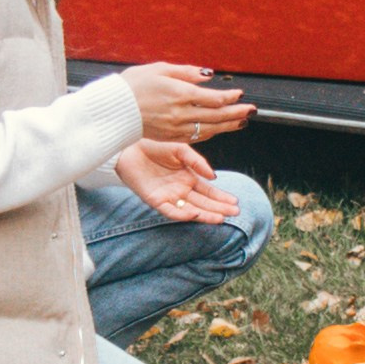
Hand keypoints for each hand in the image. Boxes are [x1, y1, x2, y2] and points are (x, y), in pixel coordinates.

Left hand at [116, 138, 241, 223]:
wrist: (129, 146)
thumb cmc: (154, 145)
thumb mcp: (180, 150)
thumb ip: (197, 161)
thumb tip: (214, 176)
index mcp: (188, 177)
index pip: (208, 190)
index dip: (221, 197)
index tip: (235, 202)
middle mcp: (180, 189)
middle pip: (203, 202)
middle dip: (219, 208)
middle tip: (234, 213)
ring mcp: (169, 196)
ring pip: (190, 209)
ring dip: (205, 214)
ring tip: (220, 218)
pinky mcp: (155, 200)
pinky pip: (170, 211)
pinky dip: (182, 214)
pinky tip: (194, 214)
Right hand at [123, 62, 253, 144]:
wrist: (114, 109)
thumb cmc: (134, 84)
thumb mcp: (160, 69)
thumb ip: (187, 72)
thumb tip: (209, 75)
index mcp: (179, 93)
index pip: (214, 98)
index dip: (230, 97)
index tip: (240, 94)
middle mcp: (180, 113)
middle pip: (216, 115)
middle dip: (237, 113)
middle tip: (252, 110)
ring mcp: (176, 128)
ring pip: (209, 129)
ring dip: (228, 126)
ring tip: (242, 122)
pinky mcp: (170, 137)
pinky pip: (196, 137)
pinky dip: (211, 133)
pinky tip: (219, 129)